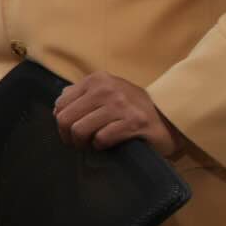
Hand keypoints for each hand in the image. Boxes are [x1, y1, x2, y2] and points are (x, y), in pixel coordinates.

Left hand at [52, 72, 183, 156]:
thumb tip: (58, 106)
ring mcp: (121, 104)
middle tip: (78, 143)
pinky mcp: (134, 122)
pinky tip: (107, 144)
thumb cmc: (131, 107)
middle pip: (66, 118)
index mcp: (97, 79)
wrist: (167, 116)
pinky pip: (102, 138)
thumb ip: (81, 95)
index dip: (61, 122)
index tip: (70, 132)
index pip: (61, 104)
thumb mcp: (106, 92)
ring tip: (91, 145)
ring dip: (83, 143)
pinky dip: (100, 146)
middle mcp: (107, 88)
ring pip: (81, 130)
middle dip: (68, 136)